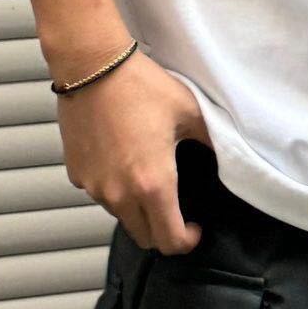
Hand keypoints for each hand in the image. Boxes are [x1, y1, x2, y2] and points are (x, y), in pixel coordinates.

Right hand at [55, 47, 214, 253]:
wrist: (93, 66)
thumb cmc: (141, 86)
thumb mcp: (189, 111)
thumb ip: (212, 139)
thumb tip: (231, 154)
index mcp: (153, 185)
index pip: (170, 241)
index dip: (187, 242)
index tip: (195, 228)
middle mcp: (119, 194)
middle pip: (144, 237)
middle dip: (163, 232)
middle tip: (176, 211)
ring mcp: (94, 186)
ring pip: (120, 216)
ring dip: (137, 210)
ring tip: (149, 178)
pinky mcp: (76, 173)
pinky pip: (99, 193)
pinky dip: (113, 189)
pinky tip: (124, 161)